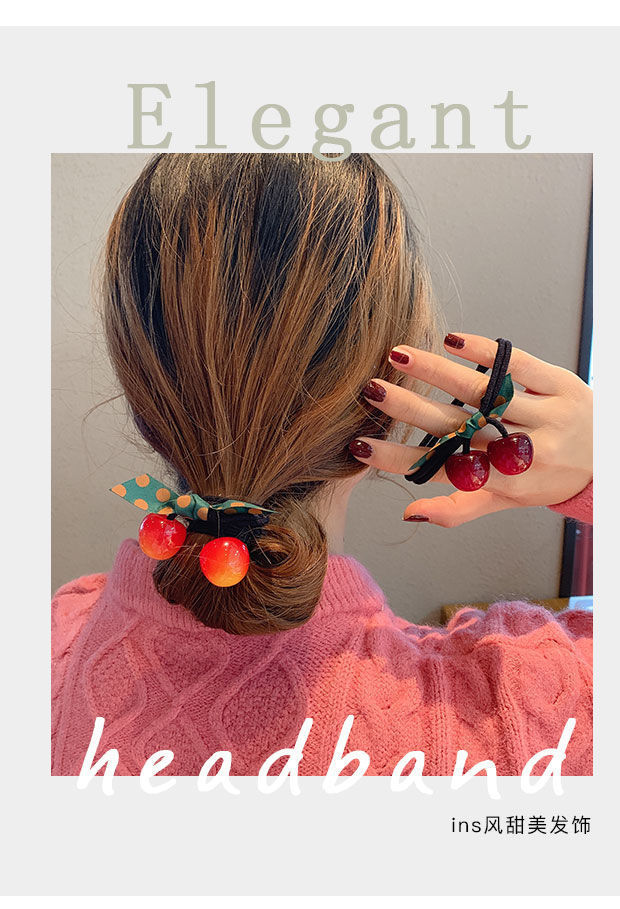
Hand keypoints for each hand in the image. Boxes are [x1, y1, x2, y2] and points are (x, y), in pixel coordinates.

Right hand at [350, 333, 592, 526]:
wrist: (611, 460)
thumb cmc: (550, 479)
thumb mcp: (507, 501)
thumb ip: (458, 508)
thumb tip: (409, 514)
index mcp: (507, 484)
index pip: (444, 471)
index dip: (399, 460)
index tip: (359, 447)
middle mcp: (526, 452)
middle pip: (459, 428)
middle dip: (409, 410)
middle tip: (371, 392)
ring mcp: (548, 416)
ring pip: (483, 393)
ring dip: (436, 373)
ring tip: (397, 356)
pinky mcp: (564, 385)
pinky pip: (521, 366)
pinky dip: (485, 353)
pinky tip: (451, 342)